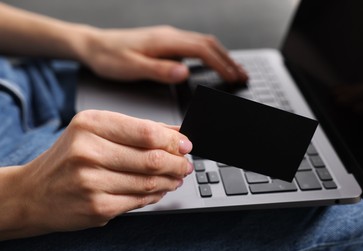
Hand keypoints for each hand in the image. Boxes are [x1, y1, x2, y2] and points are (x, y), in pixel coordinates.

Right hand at [3, 110, 192, 238]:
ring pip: (148, 182)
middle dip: (177, 163)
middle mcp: (88, 151)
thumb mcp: (95, 131)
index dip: (173, 140)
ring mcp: (91, 182)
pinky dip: (156, 195)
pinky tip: (160, 190)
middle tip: (186, 164)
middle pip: (151, 158)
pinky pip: (138, 201)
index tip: (186, 144)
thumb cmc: (68, 158)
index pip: (146, 132)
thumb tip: (176, 133)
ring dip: (170, 180)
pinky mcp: (96, 207)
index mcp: (90, 125)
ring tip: (176, 177)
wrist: (34, 192)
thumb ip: (138, 130)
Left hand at [81, 25, 247, 83]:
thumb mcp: (131, 67)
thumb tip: (184, 72)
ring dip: (221, 56)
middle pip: (208, 44)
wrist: (93, 46)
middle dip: (228, 59)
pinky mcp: (165, 43)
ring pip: (203, 43)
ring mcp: (168, 38)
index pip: (202, 50)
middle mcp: (170, 36)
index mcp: (165, 41)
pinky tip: (211, 64)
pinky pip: (194, 46)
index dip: (221, 64)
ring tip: (234, 70)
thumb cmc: (109, 57)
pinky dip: (209, 55)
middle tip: (242, 75)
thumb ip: (158, 70)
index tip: (234, 77)